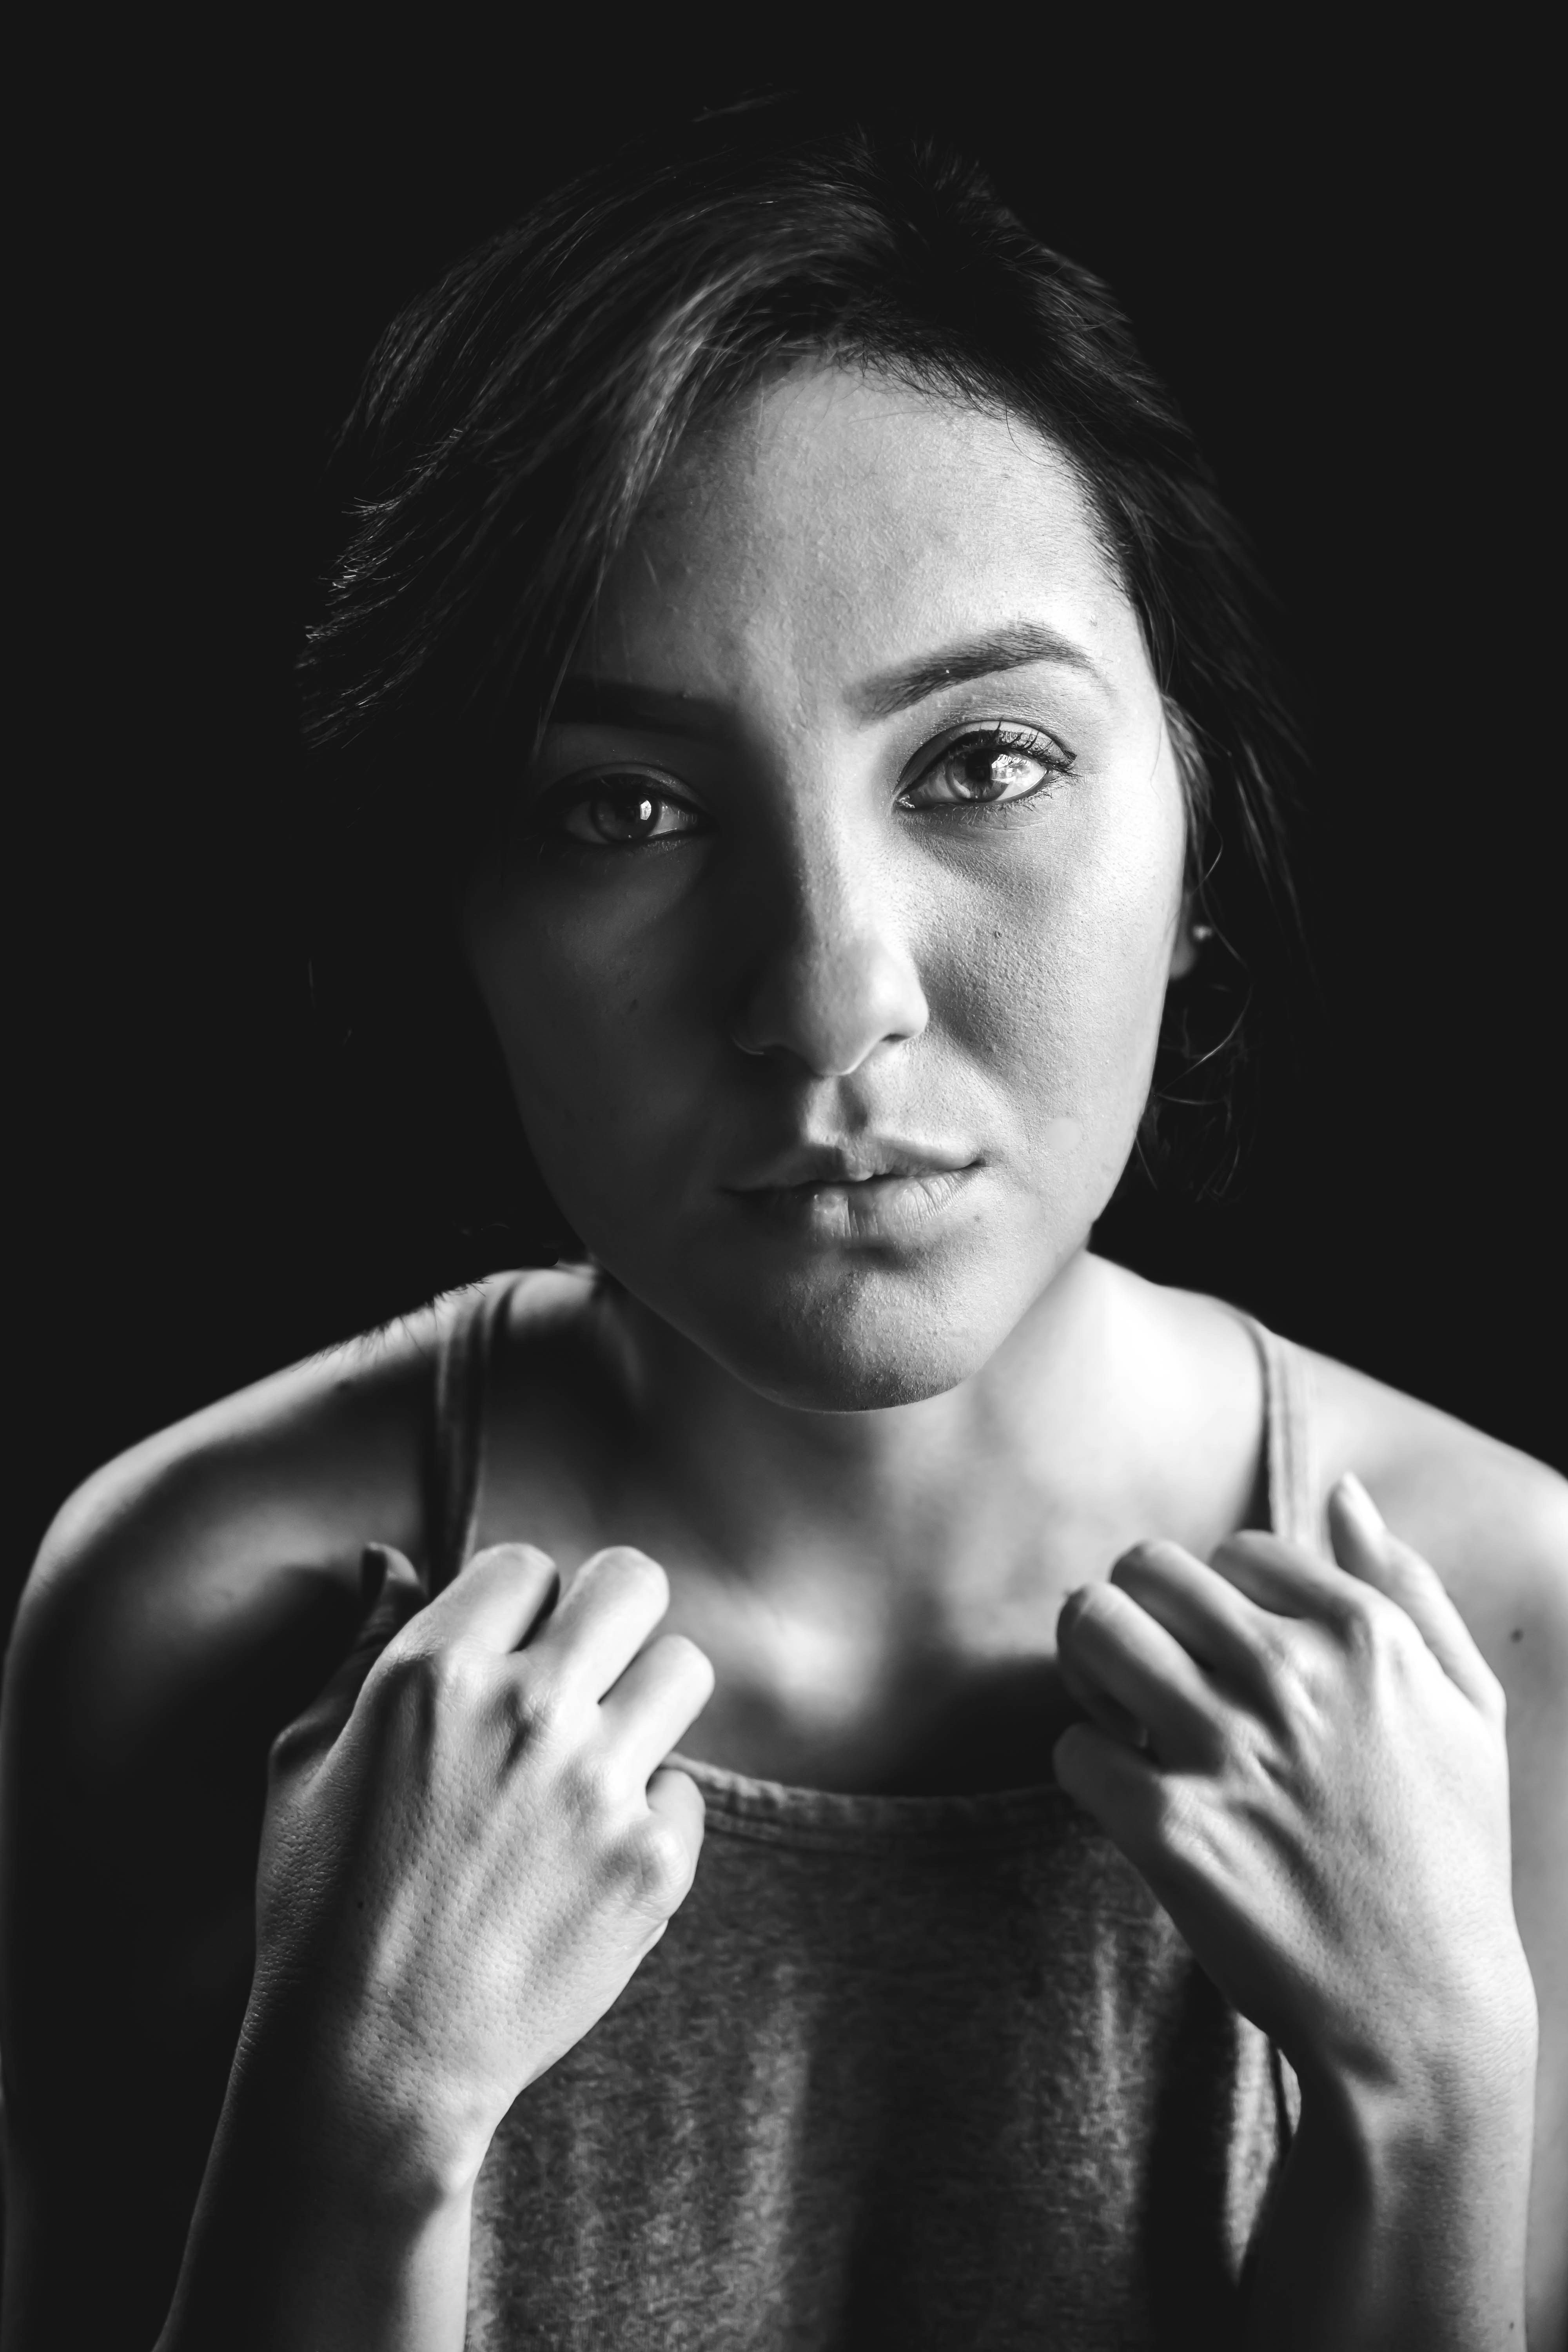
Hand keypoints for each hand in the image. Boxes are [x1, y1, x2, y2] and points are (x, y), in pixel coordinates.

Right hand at [245, 1540, 713, 2201]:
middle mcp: (530, 1713)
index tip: (507, 1652)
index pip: (525, 1565)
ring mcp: (600, 1788)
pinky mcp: (652, 1863)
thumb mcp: (303, 1759)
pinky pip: (686, 1791)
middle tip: (588, 1667)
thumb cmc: (320, 1905)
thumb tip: (390, 1561)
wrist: (372, 2060)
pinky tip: (592, 1857)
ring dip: (646, 1701)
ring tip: (602, 1754)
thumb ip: (359, 1646)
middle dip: (612, 1613)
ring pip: (684, 1670)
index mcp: (438, 1674)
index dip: (517, 1604)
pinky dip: (649, 1817)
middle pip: (633, 1582)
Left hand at [1052, 1476, 1535, 2112]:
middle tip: (1154, 1673)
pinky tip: (1128, 1797)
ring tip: (1123, 1714)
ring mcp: (1228, 1753)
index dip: (1220, 1600)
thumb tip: (1343, 1494)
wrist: (1422, 2014)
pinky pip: (1072, 1748)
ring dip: (1091, 1666)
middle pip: (1145, 1569)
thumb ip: (1406, 1586)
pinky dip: (1085, 1768)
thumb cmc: (1450, 1855)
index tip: (1231, 1657)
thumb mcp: (1467, 1705)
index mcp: (1365, 1637)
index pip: (1235, 1549)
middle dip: (1139, 1611)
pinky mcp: (1171, 1831)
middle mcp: (1293, 1679)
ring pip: (1091, 1628)